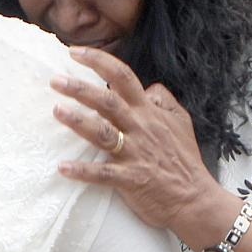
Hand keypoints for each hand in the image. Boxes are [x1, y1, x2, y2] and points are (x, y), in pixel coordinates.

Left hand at [52, 46, 225, 232]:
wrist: (195, 199)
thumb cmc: (185, 160)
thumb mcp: (181, 121)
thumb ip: (164, 100)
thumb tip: (149, 87)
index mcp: (149, 111)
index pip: (123, 77)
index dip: (98, 61)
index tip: (74, 52)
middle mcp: (140, 128)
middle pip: (108, 101)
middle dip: (80, 89)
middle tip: (55, 80)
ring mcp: (135, 154)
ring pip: (103, 133)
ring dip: (78, 122)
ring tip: (57, 111)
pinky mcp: (131, 179)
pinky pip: (103, 174)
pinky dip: (83, 171)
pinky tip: (63, 168)